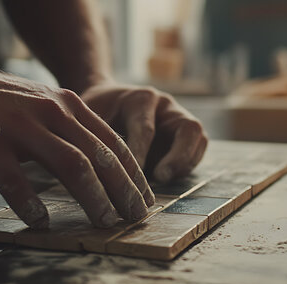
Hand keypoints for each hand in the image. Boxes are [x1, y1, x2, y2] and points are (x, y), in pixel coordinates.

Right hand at [0, 61, 153, 228]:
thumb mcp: (33, 107)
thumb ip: (60, 130)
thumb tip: (88, 169)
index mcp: (65, 104)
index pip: (112, 143)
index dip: (133, 175)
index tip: (143, 202)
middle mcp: (49, 111)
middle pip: (100, 156)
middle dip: (124, 191)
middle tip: (135, 219)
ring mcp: (19, 126)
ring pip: (72, 166)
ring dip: (93, 198)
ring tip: (104, 223)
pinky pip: (16, 180)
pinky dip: (31, 204)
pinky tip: (40, 222)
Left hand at [80, 82, 207, 182]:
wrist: (105, 98)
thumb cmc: (94, 109)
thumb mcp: (88, 115)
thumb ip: (92, 134)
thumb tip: (90, 167)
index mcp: (141, 98)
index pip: (146, 128)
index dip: (141, 154)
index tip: (130, 178)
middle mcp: (165, 105)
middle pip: (187, 128)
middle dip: (177, 157)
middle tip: (161, 178)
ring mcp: (178, 117)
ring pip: (197, 139)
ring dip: (185, 163)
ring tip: (164, 182)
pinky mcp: (183, 133)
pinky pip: (196, 149)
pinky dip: (185, 166)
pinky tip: (165, 181)